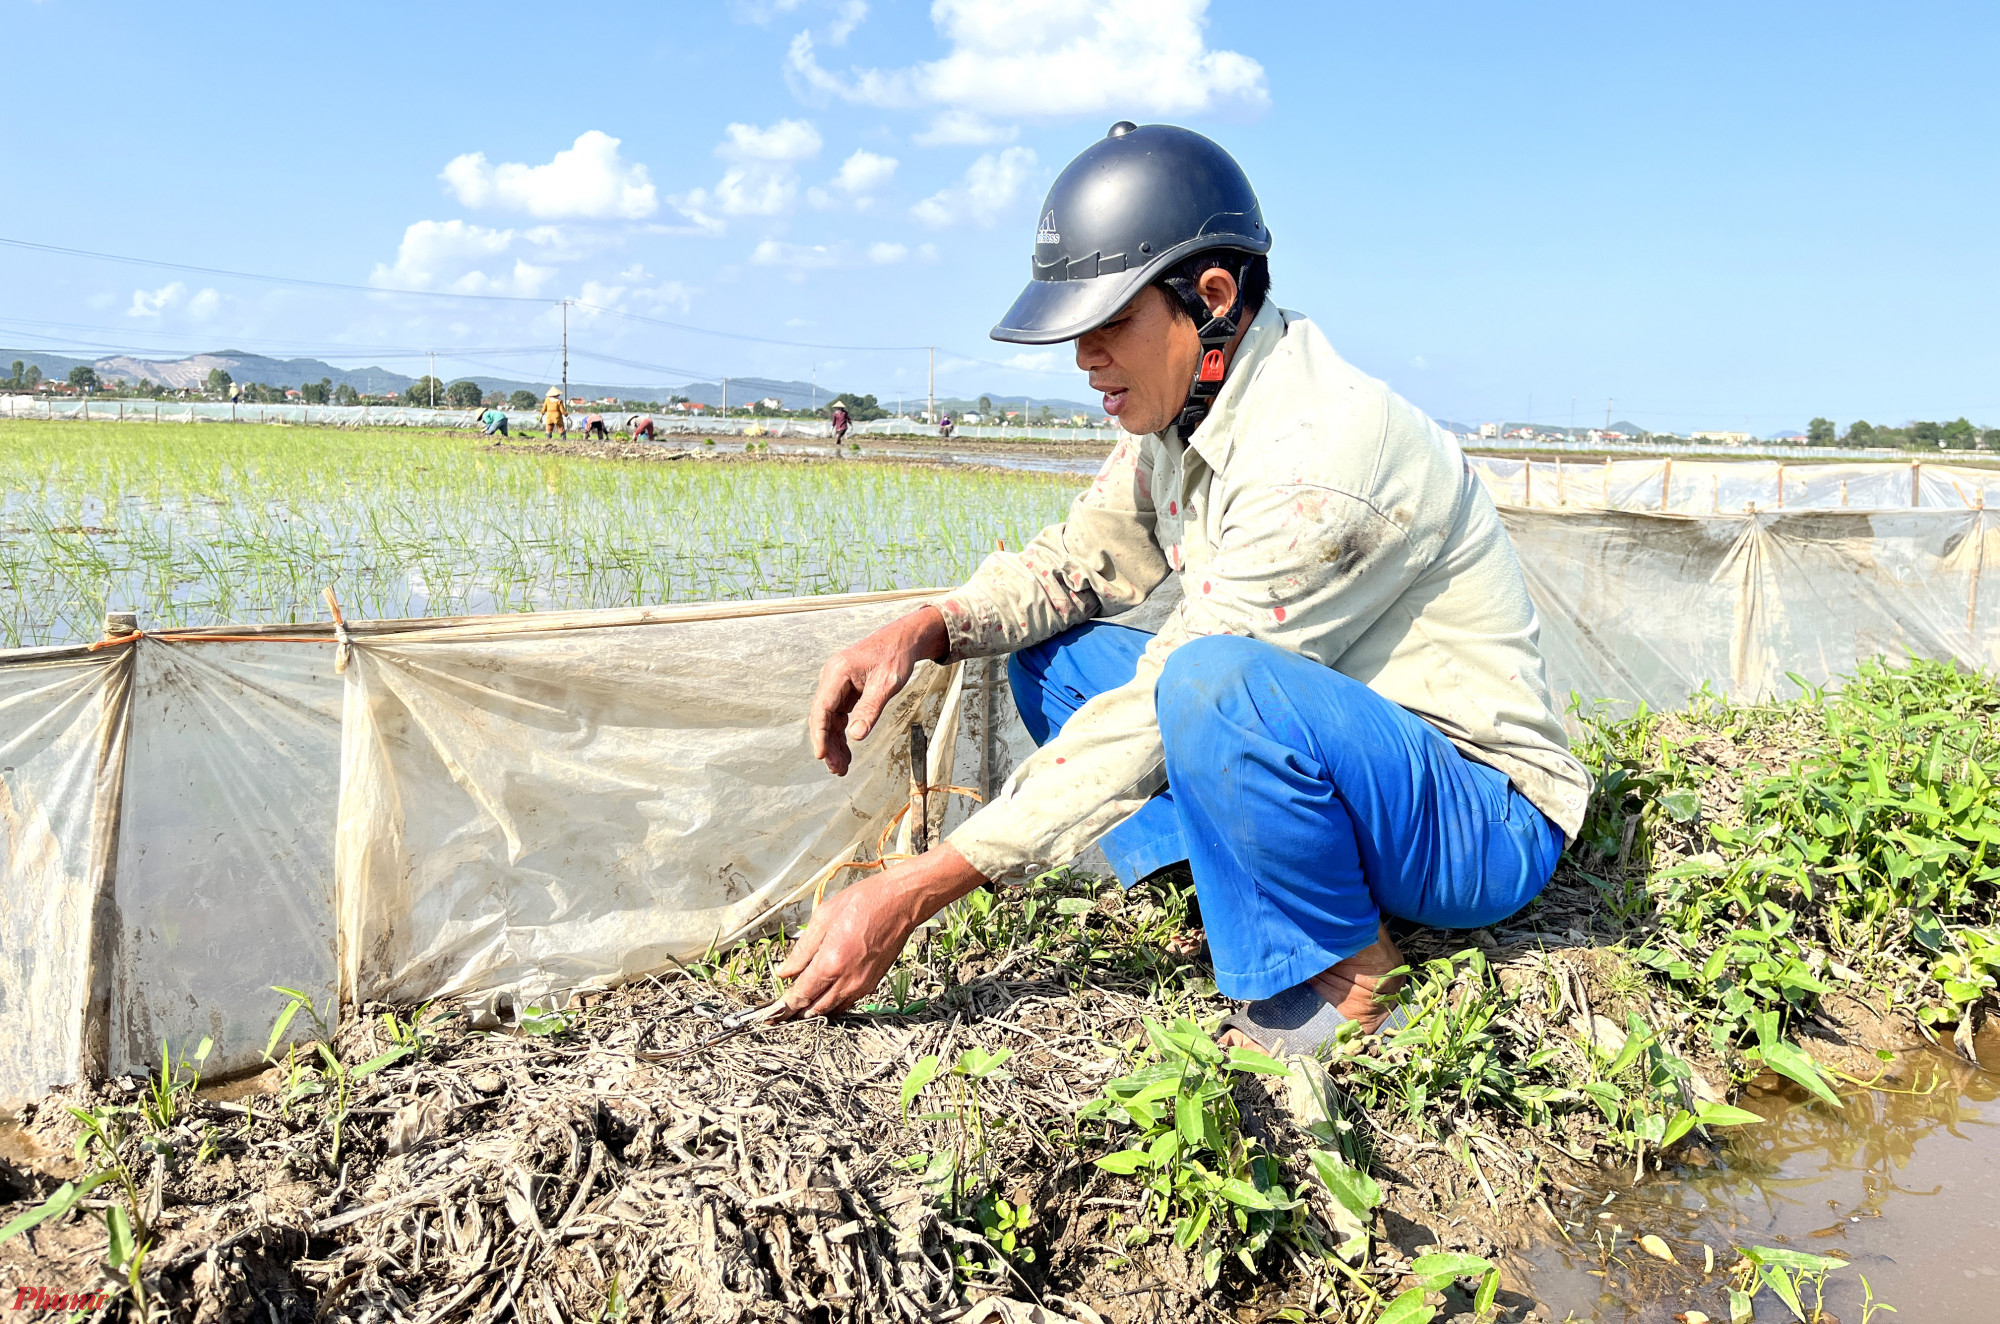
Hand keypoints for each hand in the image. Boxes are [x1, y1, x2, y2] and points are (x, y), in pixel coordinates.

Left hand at [776, 845, 986, 1016]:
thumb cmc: (863, 902)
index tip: (770, 1014)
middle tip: (779, 1015)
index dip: (784, 1006)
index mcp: (831, 962)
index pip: (801, 994)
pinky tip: (823, 998)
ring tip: (798, 1010)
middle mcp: (846, 980)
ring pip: (832, 1010)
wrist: (900, 903)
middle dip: (795, 1012)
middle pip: (814, 1008)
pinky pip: (847, 1003)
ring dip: (814, 1011)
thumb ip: (802, 950)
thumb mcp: (823, 918)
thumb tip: (784, 972)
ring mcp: (862, 984)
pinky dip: (832, 1005)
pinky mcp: (873, 983)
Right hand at [809, 606, 948, 775]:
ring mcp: (837, 685)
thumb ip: (871, 709)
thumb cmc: (895, 656)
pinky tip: (847, 752)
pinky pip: (840, 716)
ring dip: (835, 743)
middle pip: (823, 717)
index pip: (822, 708)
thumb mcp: (887, 684)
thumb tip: (856, 736)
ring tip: (841, 768)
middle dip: (828, 744)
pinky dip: (843, 734)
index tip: (821, 754)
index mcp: (837, 672)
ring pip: (831, 719)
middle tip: (836, 769)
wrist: (903, 639)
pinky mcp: (845, 691)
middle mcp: (832, 678)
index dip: (819, 734)